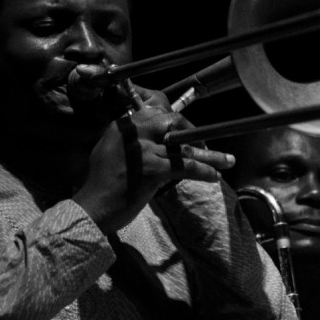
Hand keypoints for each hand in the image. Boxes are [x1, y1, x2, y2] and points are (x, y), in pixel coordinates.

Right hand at [72, 105, 234, 233]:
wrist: (93, 207)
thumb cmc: (103, 184)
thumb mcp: (111, 151)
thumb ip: (132, 140)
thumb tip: (159, 139)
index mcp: (122, 125)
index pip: (156, 112)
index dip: (178, 122)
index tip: (188, 132)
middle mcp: (132, 132)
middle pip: (172, 122)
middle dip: (194, 133)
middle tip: (207, 146)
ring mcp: (142, 149)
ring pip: (183, 147)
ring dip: (209, 155)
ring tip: (226, 160)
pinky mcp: (151, 168)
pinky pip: (184, 166)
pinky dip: (202, 171)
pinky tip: (213, 176)